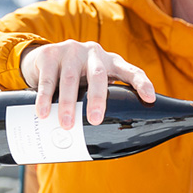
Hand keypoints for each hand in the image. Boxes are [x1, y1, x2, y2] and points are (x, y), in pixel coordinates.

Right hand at [20, 40, 154, 127]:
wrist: (45, 57)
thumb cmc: (78, 77)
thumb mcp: (94, 84)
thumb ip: (105, 102)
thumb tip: (111, 141)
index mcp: (111, 62)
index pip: (131, 71)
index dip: (142, 83)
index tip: (150, 98)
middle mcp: (94, 53)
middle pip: (98, 76)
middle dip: (97, 99)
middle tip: (94, 120)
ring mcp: (71, 51)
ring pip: (70, 79)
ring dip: (68, 103)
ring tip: (66, 124)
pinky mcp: (50, 54)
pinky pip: (48, 78)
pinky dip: (44, 97)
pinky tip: (42, 112)